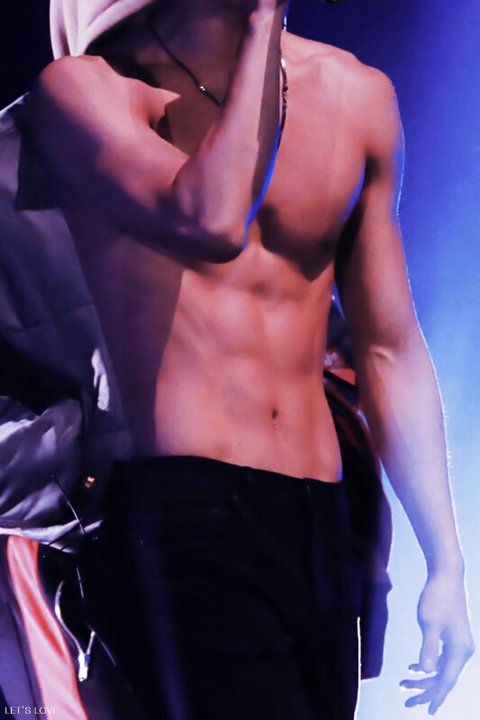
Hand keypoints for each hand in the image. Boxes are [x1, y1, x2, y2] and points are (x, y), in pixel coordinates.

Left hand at [400, 570, 473, 713]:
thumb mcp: (429, 623)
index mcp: (460, 650)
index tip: (428, 712)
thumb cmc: (437, 597)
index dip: (437, 697)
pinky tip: (413, 669)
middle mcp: (462, 650)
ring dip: (423, 679)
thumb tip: (426, 672)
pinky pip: (441, 659)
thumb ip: (428, 648)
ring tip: (402, 685)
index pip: (447, 681)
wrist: (446, 575)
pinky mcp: (452, 636)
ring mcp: (458, 643)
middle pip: (444, 679)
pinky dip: (427, 666)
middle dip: (425, 692)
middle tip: (406, 702)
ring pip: (441, 670)